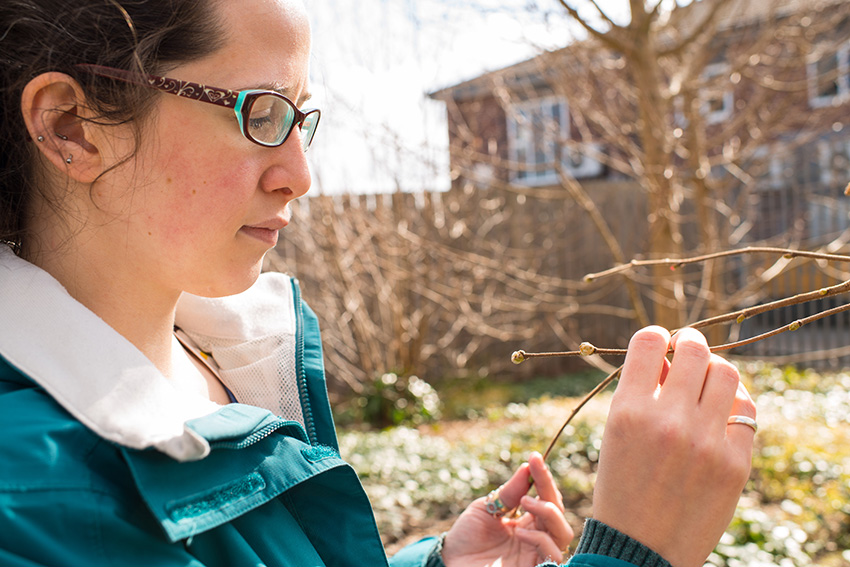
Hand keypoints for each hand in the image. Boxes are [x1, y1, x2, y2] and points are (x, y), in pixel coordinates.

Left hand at [441, 452, 573, 566]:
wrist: (450, 561)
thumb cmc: (466, 537)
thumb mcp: (486, 508)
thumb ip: (508, 493)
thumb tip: (528, 467)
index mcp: (527, 521)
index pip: (545, 497)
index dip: (543, 477)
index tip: (535, 457)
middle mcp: (536, 537)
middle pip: (559, 513)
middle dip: (549, 493)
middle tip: (531, 481)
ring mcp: (535, 555)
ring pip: (563, 534)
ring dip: (549, 513)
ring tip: (526, 502)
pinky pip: (552, 555)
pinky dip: (540, 539)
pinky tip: (520, 531)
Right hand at [592, 326, 756, 566]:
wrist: (640, 547)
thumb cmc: (622, 485)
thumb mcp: (616, 434)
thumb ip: (641, 392)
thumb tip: (672, 356)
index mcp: (627, 411)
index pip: (648, 341)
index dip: (657, 335)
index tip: (660, 342)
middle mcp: (666, 420)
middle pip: (694, 350)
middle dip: (690, 343)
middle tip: (688, 350)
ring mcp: (704, 441)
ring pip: (726, 373)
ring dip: (715, 369)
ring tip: (707, 380)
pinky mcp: (734, 463)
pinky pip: (747, 411)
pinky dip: (734, 404)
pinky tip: (723, 412)